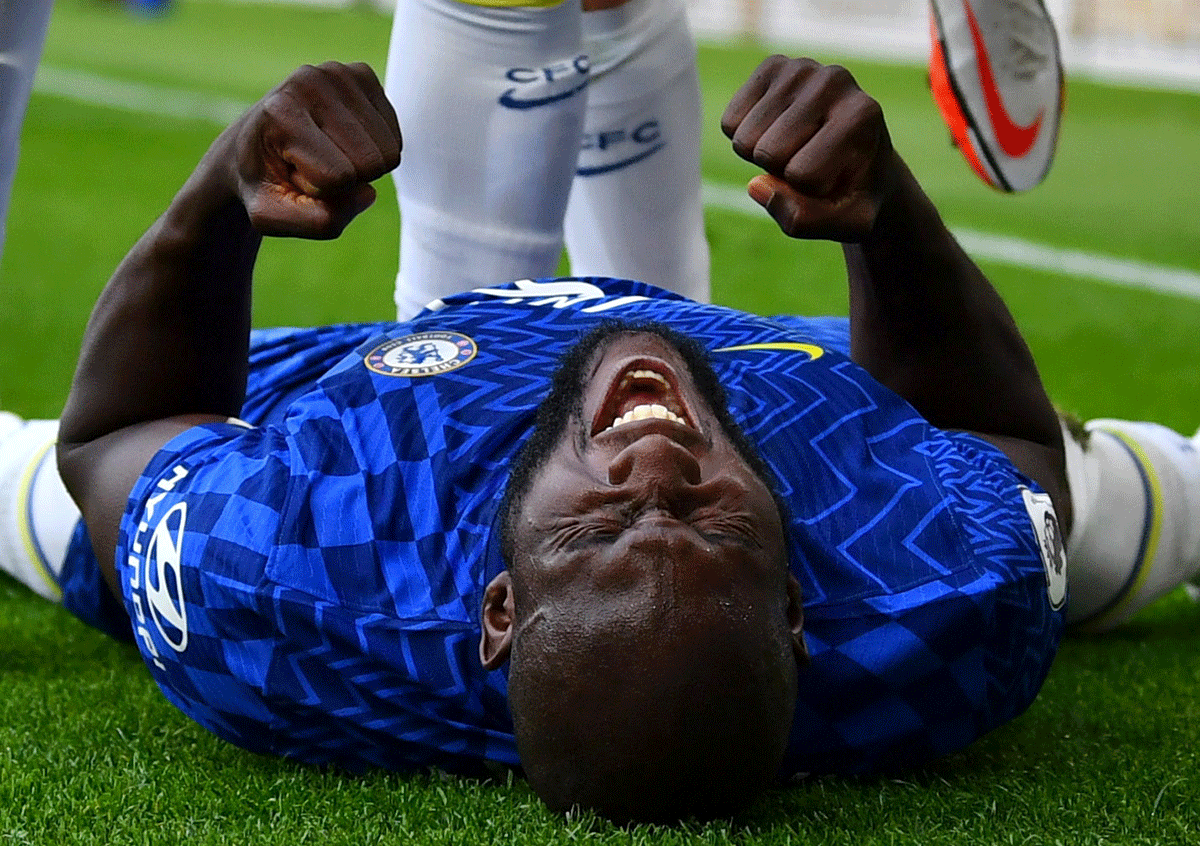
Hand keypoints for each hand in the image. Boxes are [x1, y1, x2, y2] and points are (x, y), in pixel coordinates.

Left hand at [225, 62, 400, 238]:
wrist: (251, 142)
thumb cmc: (265, 182)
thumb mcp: (272, 217)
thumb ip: (318, 222)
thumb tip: (368, 192)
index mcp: (280, 112)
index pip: (338, 177)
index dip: (323, 192)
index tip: (293, 175)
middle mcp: (310, 81)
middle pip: (371, 163)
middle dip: (348, 179)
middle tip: (312, 164)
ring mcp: (338, 72)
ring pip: (389, 152)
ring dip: (361, 165)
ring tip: (325, 151)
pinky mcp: (361, 73)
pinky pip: (395, 136)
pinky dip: (375, 148)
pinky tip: (343, 139)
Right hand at [721, 56, 894, 241]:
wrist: (860, 157)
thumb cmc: (853, 193)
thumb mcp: (845, 223)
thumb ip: (805, 220)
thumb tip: (756, 185)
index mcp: (862, 115)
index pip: (803, 174)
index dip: (811, 191)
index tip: (834, 178)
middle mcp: (835, 80)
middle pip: (767, 154)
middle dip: (780, 174)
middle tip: (809, 162)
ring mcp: (801, 67)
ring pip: (744, 140)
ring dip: (761, 157)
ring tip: (795, 147)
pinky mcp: (773, 66)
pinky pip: (730, 122)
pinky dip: (744, 137)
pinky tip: (775, 131)